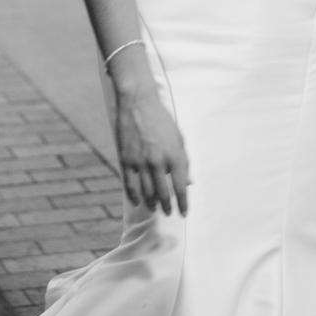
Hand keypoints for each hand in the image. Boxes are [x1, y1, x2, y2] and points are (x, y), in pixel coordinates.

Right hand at [112, 87, 190, 215]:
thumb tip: (189, 182)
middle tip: (169, 213)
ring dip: (152, 203)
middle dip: (167, 206)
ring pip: (147, 192)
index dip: (184, 203)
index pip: (181, 187)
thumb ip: (184, 161)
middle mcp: (158, 162)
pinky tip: (138, 202)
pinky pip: (130, 184)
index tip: (184, 212)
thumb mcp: (179, 138)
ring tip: (154, 209)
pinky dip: (134, 196)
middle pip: (164, 193)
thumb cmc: (162, 120)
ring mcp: (141, 162)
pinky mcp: (126, 160)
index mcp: (175, 156)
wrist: (138, 103)